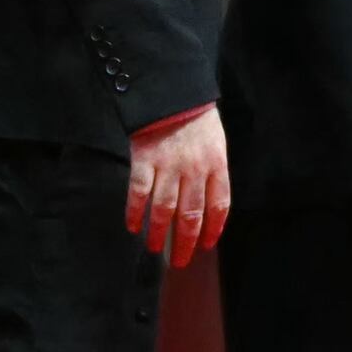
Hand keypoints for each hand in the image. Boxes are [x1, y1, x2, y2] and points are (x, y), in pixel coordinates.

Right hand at [129, 104, 233, 262]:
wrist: (172, 89)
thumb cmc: (195, 116)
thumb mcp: (215, 141)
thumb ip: (212, 171)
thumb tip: (206, 204)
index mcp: (216, 164)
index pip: (219, 206)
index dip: (213, 229)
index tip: (205, 246)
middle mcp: (194, 170)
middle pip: (191, 215)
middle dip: (185, 242)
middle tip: (179, 261)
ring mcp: (168, 166)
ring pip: (164, 210)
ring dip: (158, 233)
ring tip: (153, 248)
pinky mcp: (144, 159)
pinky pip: (139, 192)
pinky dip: (135, 212)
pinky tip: (132, 226)